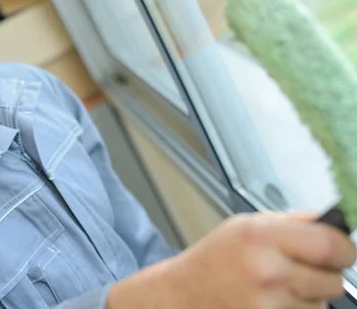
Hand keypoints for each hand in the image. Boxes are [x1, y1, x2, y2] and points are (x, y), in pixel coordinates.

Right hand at [107, 211, 355, 308]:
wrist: (182, 294)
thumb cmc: (214, 259)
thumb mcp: (246, 225)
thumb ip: (292, 222)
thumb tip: (335, 224)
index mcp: (261, 236)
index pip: (331, 245)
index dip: (344, 249)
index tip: (341, 251)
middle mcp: (266, 270)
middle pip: (333, 281)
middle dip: (326, 275)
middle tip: (304, 269)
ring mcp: (267, 303)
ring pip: (321, 304)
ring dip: (308, 296)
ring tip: (276, 286)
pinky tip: (271, 300)